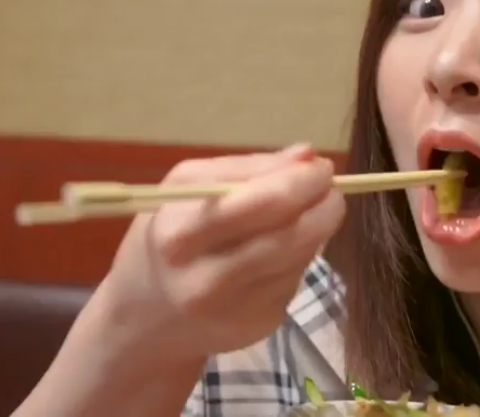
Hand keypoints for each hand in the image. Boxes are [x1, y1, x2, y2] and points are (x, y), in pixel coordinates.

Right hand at [92, 143, 344, 361]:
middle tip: (333, 189)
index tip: (321, 166)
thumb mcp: (186, 189)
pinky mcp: (259, 325)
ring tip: (315, 210)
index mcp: (181, 234)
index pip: (262, 203)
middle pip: (290, 235)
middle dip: (324, 204)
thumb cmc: (167, 237)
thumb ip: (246, 168)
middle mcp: (206, 279)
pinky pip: (296, 278)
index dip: (302, 181)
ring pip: (300, 256)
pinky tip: (286, 247)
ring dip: (319, 228)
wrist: (146, 317)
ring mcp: (236, 309)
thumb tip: (307, 154)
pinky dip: (301, 255)